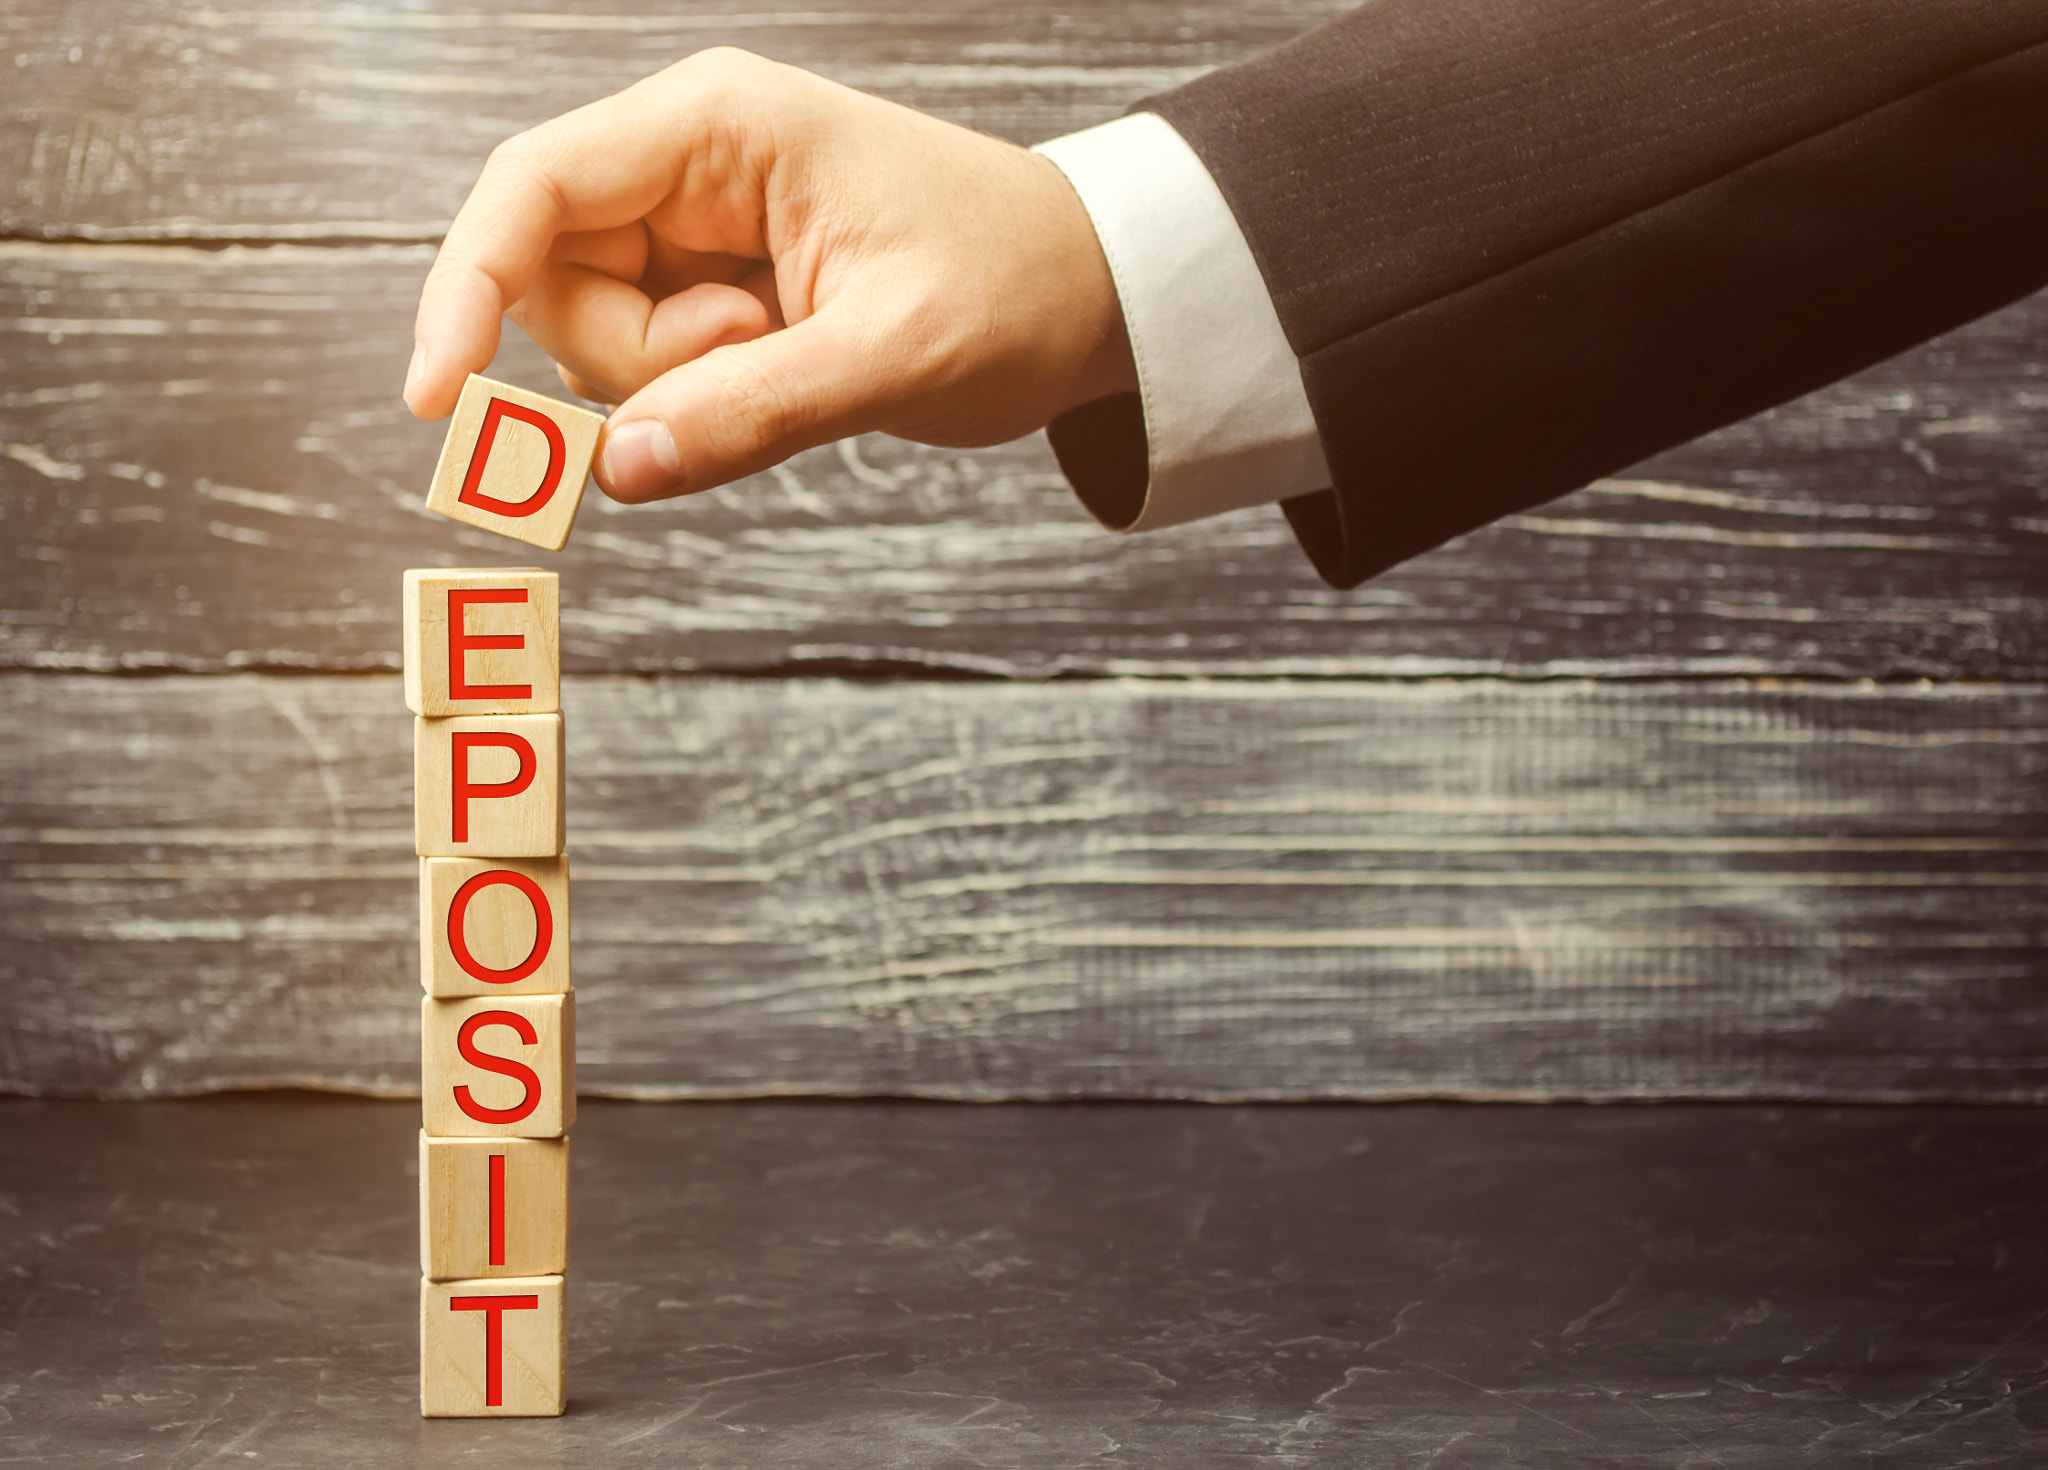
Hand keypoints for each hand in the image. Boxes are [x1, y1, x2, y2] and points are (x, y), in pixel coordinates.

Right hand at [404, 47, 1135, 502]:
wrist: (1090, 293)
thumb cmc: (1017, 287)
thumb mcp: (894, 355)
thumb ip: (755, 412)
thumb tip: (617, 472)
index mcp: (719, 125)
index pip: (533, 188)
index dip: (461, 286)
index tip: (434, 398)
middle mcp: (688, 160)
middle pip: (549, 277)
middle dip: (629, 359)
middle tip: (757, 358)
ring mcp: (695, 224)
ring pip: (591, 333)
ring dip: (670, 384)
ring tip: (796, 357)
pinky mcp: (712, 283)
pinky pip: (646, 361)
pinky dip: (694, 395)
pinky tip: (784, 369)